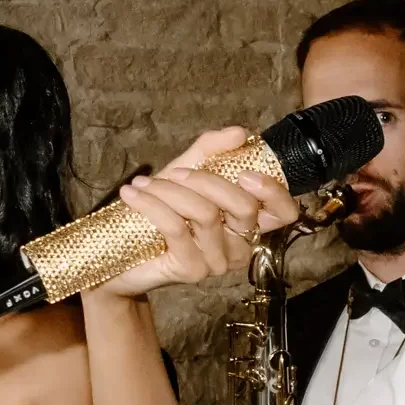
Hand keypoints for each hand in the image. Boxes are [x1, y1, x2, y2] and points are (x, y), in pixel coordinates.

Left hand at [101, 126, 300, 298]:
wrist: (121, 254)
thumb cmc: (159, 213)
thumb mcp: (185, 174)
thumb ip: (211, 151)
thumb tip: (240, 133)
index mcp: (246, 223)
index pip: (283, 213)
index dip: (274, 192)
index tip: (245, 173)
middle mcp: (239, 246)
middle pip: (244, 207)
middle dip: (206, 180)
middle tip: (174, 173)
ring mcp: (218, 263)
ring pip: (206, 214)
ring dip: (170, 190)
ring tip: (143, 184)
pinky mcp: (192, 271)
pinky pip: (177, 227)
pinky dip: (151, 204)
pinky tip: (132, 193)